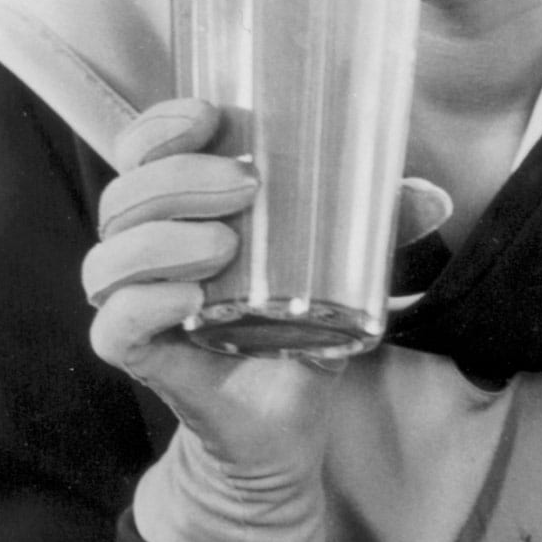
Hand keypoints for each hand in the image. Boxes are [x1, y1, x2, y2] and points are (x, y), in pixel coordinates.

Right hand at [83, 98, 341, 488]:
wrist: (283, 424)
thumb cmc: (295, 335)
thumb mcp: (339, 272)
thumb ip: (374, 229)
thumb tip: (432, 197)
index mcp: (179, 213)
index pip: (140, 151)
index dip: (160, 126)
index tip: (210, 117)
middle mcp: (145, 253)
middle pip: (124, 198)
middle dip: (179, 179)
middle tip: (245, 187)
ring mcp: (136, 305)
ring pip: (108, 257)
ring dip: (160, 240)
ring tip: (223, 247)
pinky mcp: (139, 357)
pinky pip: (113, 322)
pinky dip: (144, 303)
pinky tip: (189, 299)